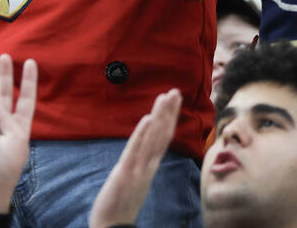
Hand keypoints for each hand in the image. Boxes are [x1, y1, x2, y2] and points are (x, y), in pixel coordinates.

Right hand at [0, 54, 37, 213]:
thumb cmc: (8, 165)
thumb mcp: (16, 140)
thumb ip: (7, 117)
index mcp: (20, 124)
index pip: (26, 98)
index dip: (28, 81)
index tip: (31, 62)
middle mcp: (3, 122)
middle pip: (4, 93)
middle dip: (4, 75)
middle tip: (4, 56)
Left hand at [89, 89, 181, 227]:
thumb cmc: (120, 206)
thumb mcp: (133, 181)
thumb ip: (140, 165)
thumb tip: (143, 150)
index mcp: (149, 167)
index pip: (163, 139)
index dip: (169, 119)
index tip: (173, 101)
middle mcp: (148, 166)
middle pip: (162, 135)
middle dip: (169, 112)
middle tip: (175, 91)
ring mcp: (138, 169)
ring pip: (153, 139)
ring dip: (160, 116)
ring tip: (166, 97)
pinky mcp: (126, 173)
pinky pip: (136, 150)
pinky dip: (143, 134)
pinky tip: (147, 118)